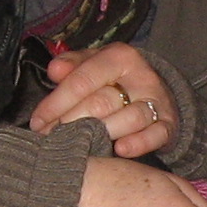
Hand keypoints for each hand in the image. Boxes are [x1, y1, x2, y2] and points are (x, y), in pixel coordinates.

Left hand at [31, 42, 174, 158]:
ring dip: (100, 134)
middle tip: (52, 138)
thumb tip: (55, 70)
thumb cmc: (115, 80)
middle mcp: (141, 76)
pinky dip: (138, 143)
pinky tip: (120, 150)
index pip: (81, 81)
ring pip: (128, 119)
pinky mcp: (168, 123)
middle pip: (101, 103)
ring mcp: (157, 101)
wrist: (158, 93)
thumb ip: (72, 65)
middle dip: (72, 123)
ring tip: (80, 145)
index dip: (56, 103)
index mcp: (119, 57)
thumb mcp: (94, 64)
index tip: (38, 122)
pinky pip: (155, 135)